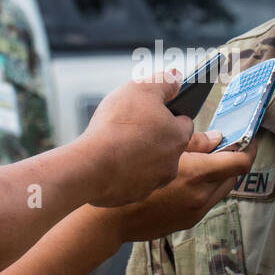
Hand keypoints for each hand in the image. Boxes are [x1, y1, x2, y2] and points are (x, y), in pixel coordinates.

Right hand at [78, 75, 193, 207]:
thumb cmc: (118, 125)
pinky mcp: (131, 196)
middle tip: (134, 129)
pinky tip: (107, 163)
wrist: (90, 166)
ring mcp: (152, 183)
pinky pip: (130, 182)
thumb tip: (178, 77)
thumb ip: (164, 82)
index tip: (157, 112)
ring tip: (118, 145)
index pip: (184, 124)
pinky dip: (123, 173)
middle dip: (155, 138)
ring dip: (139, 157)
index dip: (170, 115)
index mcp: (178, 137)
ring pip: (150, 167)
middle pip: (168, 148)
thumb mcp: (142, 88)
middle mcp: (171, 164)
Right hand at [103, 131, 257, 241]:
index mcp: (198, 175)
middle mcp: (201, 197)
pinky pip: (206, 202)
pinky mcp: (187, 222)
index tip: (250, 139)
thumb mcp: (162, 150)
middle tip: (225, 145)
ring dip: (219, 175)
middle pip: (233, 177)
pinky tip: (187, 179)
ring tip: (204, 161)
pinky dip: (205, 188)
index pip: (240, 163)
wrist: (109, 219)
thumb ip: (194, 142)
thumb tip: (217, 138)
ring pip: (220, 190)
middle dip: (233, 160)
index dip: (249, 149)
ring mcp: (195, 212)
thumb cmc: (130, 175)